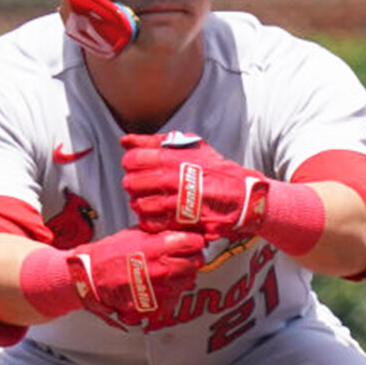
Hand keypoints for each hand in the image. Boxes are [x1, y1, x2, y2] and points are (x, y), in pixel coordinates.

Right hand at [67, 227, 204, 324]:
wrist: (91, 277)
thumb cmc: (110, 254)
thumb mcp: (136, 234)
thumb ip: (161, 234)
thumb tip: (181, 231)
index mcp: (155, 248)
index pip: (193, 242)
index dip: (194, 240)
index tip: (192, 241)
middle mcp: (159, 269)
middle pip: (196, 262)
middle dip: (192, 257)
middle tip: (185, 255)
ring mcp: (158, 290)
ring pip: (188, 281)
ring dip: (183, 275)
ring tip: (170, 271)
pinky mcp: (153, 306)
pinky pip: (175, 298)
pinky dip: (172, 292)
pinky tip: (162, 285)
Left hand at [121, 133, 268, 239]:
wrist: (240, 197)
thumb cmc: (213, 169)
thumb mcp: (189, 146)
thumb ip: (155, 142)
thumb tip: (125, 141)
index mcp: (171, 159)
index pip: (132, 159)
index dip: (132, 162)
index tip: (139, 165)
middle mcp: (170, 180)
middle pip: (131, 183)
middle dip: (135, 182)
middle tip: (144, 183)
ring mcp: (173, 204)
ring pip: (137, 204)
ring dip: (141, 201)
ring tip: (153, 198)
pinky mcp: (177, 223)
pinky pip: (149, 222)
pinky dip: (149, 219)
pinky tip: (159, 212)